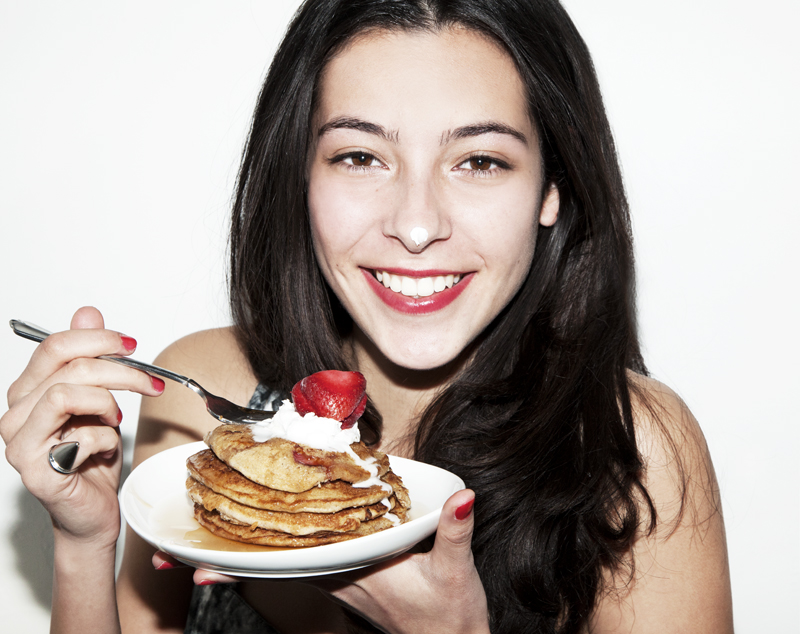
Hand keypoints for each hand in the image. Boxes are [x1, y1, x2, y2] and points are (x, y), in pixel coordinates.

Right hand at [1, 306, 163, 547]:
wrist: (91, 510)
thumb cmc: (93, 455)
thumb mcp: (100, 398)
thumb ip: (90, 357)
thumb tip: (88, 313)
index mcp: (28, 390)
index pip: (54, 345)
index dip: (99, 339)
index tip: (133, 345)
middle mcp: (16, 413)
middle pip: (69, 366)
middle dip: (122, 370)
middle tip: (151, 383)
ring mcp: (20, 443)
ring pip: (68, 393)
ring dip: (108, 403)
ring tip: (116, 420)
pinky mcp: (35, 470)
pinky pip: (79, 436)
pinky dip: (105, 440)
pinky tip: (103, 451)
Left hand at [188, 488, 489, 633]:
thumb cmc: (449, 614)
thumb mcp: (454, 573)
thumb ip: (454, 532)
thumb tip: (459, 497)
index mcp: (353, 572)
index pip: (288, 567)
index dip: (243, 565)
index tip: (199, 567)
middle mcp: (337, 574)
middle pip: (272, 564)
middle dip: (223, 559)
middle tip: (173, 552)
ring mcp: (339, 574)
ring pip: (282, 561)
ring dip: (242, 553)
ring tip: (198, 545)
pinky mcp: (348, 571)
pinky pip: (303, 557)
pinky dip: (276, 547)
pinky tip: (262, 534)